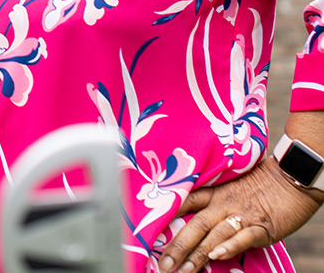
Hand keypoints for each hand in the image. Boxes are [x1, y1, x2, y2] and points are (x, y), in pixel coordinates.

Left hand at [158, 156, 323, 271]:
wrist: (290, 177)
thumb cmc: (260, 182)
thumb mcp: (230, 187)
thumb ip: (213, 199)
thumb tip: (193, 215)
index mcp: (214, 193)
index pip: (184, 204)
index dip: (166, 218)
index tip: (149, 233)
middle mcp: (222, 204)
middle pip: (194, 225)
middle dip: (177, 247)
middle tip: (163, 264)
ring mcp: (241, 215)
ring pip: (213, 235)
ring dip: (198, 254)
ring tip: (183, 270)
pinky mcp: (261, 226)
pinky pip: (242, 237)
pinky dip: (229, 246)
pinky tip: (216, 256)